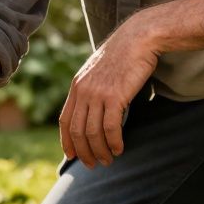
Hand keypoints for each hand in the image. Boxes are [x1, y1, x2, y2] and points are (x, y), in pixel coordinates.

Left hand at [59, 17, 158, 167]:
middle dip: (84, 151)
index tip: (71, 155)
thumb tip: (93, 110)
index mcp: (76, 86)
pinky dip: (114, 142)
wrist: (138, 38)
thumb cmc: (123, 56)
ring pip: (93, 132)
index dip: (66, 140)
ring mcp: (97, 94)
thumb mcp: (99, 72)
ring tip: (108, 160)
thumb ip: (92, 90)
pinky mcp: (115, 96)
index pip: (64, 120)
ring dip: (100, 150)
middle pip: (77, 130)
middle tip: (93, 164)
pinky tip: (119, 149)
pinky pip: (111, 127)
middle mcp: (83, 91)